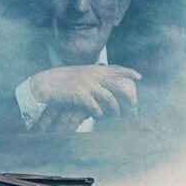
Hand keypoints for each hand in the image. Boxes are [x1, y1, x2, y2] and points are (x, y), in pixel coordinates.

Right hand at [26, 65, 141, 121]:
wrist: (46, 84)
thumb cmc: (61, 81)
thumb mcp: (78, 73)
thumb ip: (91, 76)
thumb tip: (101, 82)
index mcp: (93, 69)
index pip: (116, 68)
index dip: (128, 72)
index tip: (139, 77)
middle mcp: (93, 75)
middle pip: (117, 85)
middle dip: (127, 95)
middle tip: (134, 105)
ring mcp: (87, 85)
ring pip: (108, 98)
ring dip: (114, 108)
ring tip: (116, 115)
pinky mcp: (80, 95)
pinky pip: (95, 106)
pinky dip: (99, 113)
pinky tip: (99, 117)